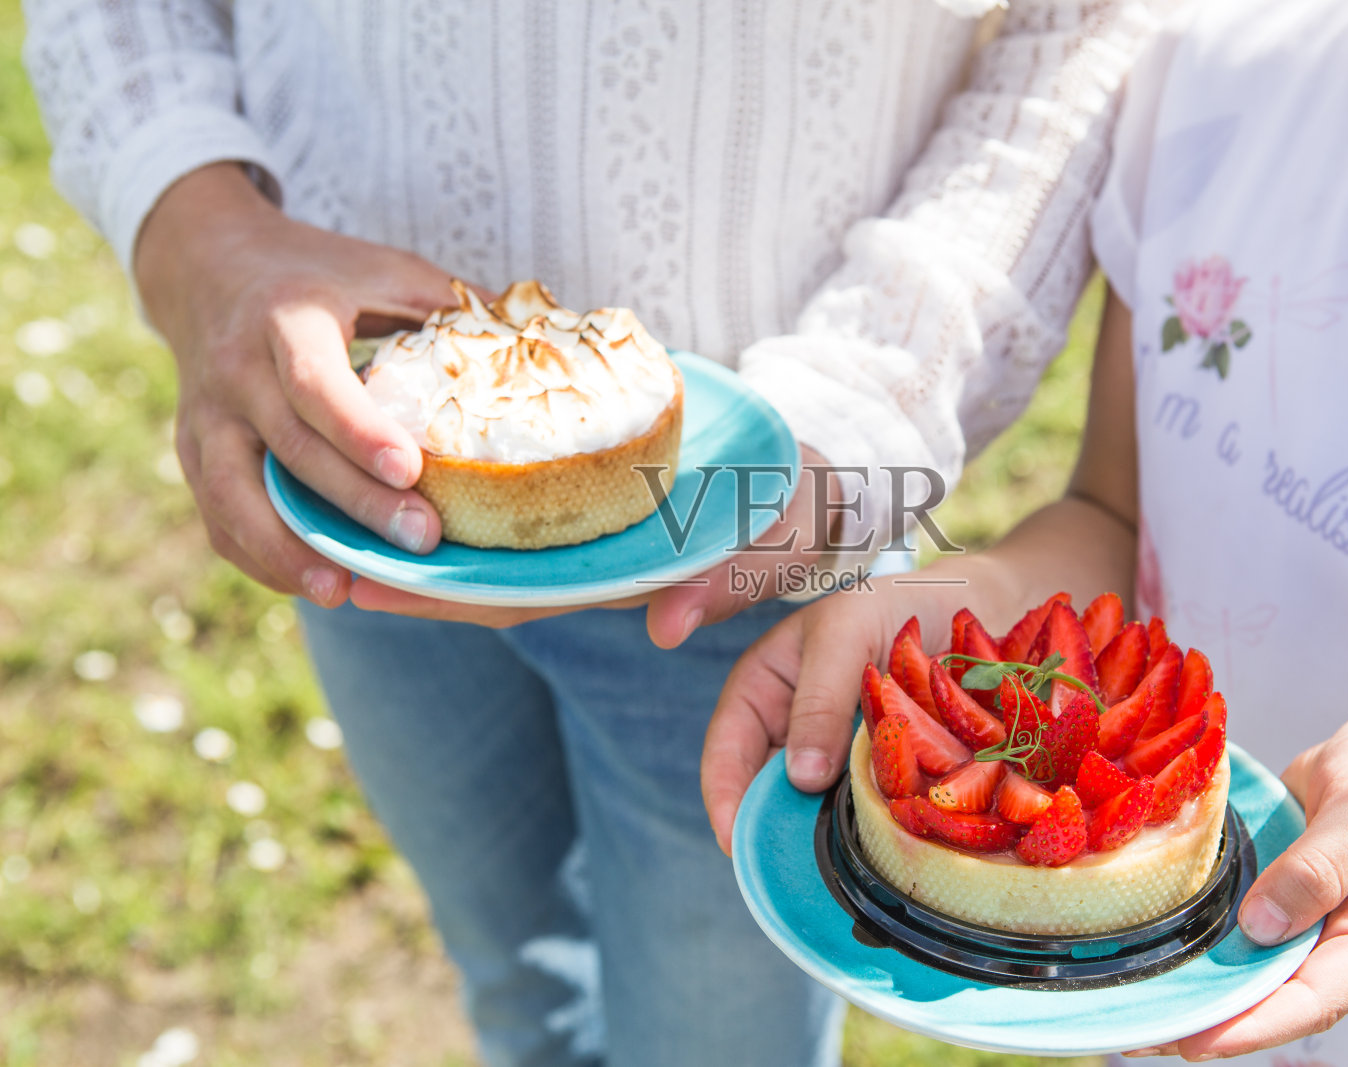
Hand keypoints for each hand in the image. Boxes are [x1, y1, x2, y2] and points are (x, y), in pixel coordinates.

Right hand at [134, 163, 459, 605]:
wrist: (208, 265)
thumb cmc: (318, 273)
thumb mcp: (381, 269)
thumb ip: (447, 305)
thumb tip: (536, 340)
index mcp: (285, 321)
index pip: (316, 384)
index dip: (359, 431)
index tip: (410, 470)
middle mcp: (234, 370)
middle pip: (291, 450)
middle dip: (354, 503)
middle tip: (419, 542)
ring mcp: (204, 416)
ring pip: (234, 495)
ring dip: (287, 549)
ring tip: (344, 591)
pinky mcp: (192, 451)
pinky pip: (219, 515)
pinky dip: (259, 556)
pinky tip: (312, 583)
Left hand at [347, 446, 842, 641]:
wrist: (808, 483)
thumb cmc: (794, 509)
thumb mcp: (775, 538)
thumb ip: (730, 579)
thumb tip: (664, 627)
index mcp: (622, 582)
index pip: (515, 599)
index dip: (440, 600)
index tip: (366, 587)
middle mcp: (592, 566)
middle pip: (483, 579)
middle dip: (405, 573)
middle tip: (320, 553)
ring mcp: (589, 538)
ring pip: (490, 547)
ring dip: (422, 537)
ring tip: (341, 514)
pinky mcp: (591, 504)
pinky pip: (514, 507)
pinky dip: (463, 498)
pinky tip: (412, 471)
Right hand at [700, 555, 1016, 853]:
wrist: (977, 608)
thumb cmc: (899, 602)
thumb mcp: (846, 633)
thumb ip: (819, 698)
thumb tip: (800, 778)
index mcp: (764, 692)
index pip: (727, 753)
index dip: (725, 800)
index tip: (739, 844)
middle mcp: (795, 732)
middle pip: (768, 794)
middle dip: (775, 832)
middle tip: (792, 873)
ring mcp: (839, 759)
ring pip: (817, 812)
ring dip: (825, 841)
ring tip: (837, 872)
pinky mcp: (885, 778)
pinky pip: (868, 813)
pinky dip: (872, 831)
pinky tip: (885, 850)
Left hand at [1128, 701, 1347, 1058]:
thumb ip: (1323, 865)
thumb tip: (1262, 927)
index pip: (1321, 997)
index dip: (1258, 1025)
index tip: (1197, 1044)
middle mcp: (1347, 944)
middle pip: (1279, 1001)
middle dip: (1215, 1026)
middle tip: (1141, 1038)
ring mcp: (1312, 926)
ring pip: (1254, 975)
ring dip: (1199, 995)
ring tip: (1132, 1017)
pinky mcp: (1280, 901)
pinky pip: (1240, 935)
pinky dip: (1200, 950)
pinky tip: (1151, 958)